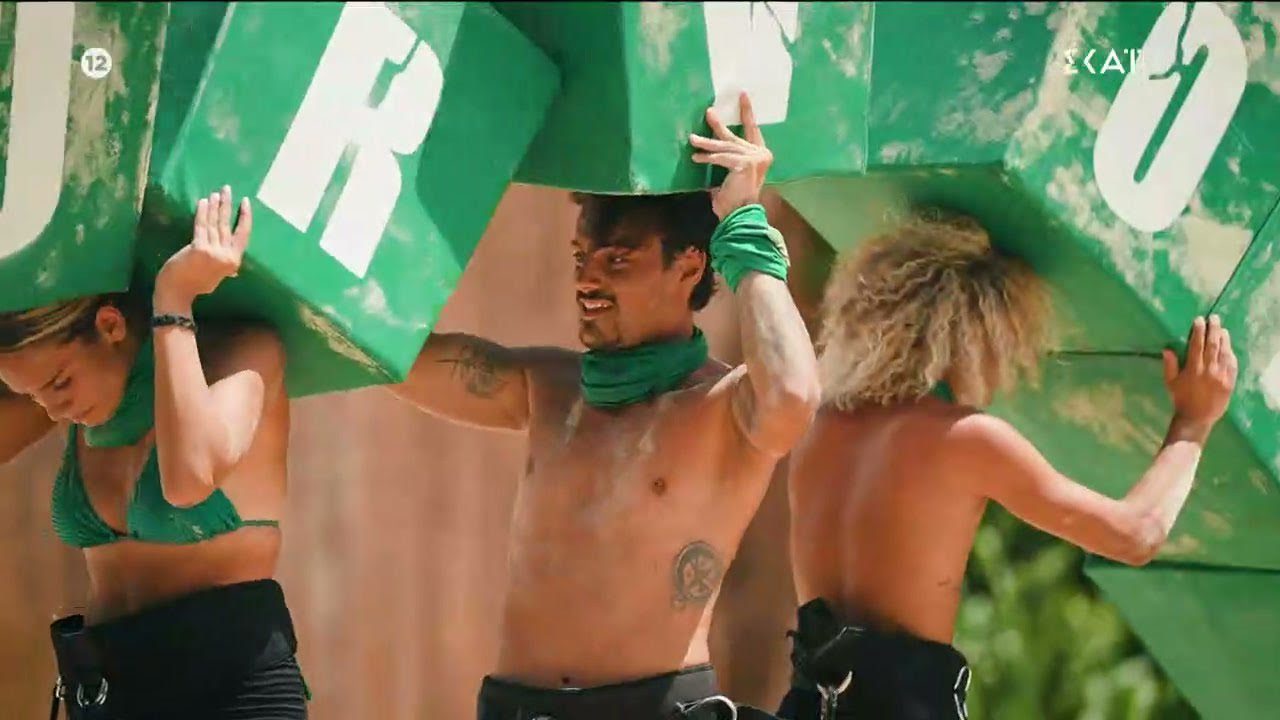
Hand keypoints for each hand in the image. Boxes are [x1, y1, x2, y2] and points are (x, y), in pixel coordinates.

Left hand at [155, 186, 251, 308]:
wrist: (177, 293)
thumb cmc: (194, 285)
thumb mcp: (216, 276)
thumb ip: (225, 267)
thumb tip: (234, 267)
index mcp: (233, 262)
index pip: (243, 235)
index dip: (245, 217)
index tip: (245, 202)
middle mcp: (227, 256)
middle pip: (228, 225)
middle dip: (227, 205)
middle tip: (227, 189)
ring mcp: (213, 252)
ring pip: (215, 224)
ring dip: (215, 206)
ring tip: (215, 193)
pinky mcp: (199, 248)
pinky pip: (202, 226)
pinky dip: (202, 213)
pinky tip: (203, 202)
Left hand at [690, 93, 772, 219]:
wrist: (740, 215)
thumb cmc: (734, 200)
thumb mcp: (731, 176)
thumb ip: (727, 160)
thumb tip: (710, 149)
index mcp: (761, 156)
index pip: (753, 130)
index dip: (747, 113)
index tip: (742, 96)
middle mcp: (761, 154)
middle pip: (735, 136)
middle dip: (719, 124)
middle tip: (709, 112)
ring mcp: (755, 158)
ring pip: (725, 147)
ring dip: (706, 143)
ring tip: (692, 139)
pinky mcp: (745, 163)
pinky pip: (722, 157)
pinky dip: (708, 158)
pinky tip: (696, 158)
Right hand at [1163, 315, 1237, 431]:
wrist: (1197, 417)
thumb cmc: (1181, 399)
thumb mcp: (1170, 382)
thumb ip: (1170, 365)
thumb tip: (1167, 349)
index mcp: (1193, 369)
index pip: (1197, 344)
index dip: (1198, 330)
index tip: (1199, 320)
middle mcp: (1209, 370)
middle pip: (1213, 344)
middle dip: (1213, 329)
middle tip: (1214, 318)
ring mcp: (1222, 376)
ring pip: (1225, 352)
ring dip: (1224, 339)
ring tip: (1222, 329)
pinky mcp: (1230, 382)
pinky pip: (1232, 364)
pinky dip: (1231, 353)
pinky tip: (1229, 347)